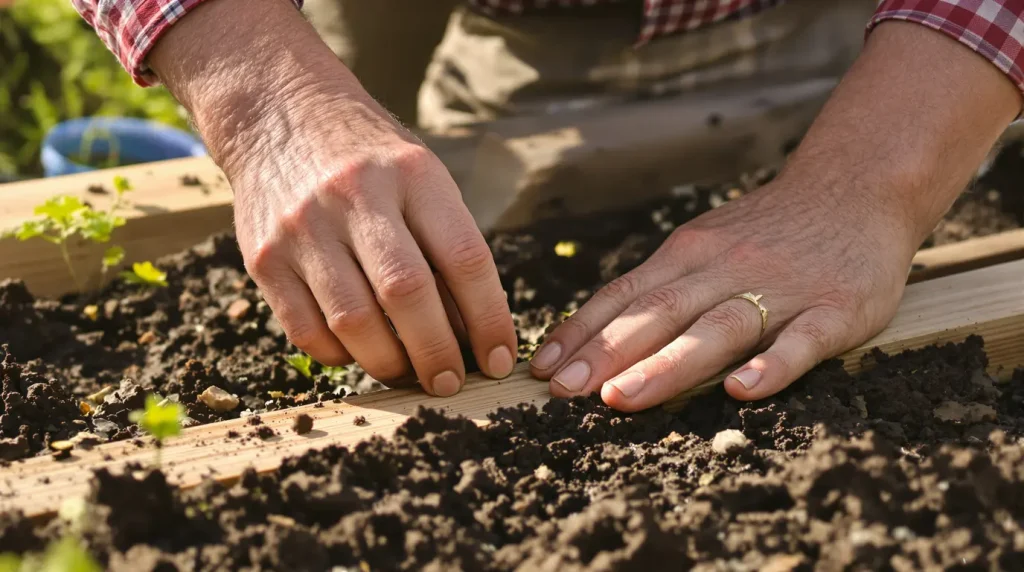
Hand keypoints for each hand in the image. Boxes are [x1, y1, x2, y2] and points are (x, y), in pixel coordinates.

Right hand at [148, 0, 516, 395]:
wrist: (278, 113)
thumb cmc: (370, 159)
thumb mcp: (421, 177)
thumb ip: (445, 245)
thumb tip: (472, 334)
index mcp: (413, 174)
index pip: (465, 258)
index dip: (490, 319)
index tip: (500, 359)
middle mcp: (356, 196)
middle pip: (407, 294)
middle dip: (438, 353)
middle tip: (452, 382)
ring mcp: (303, 227)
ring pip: (353, 321)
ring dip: (389, 363)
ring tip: (408, 373)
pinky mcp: (264, 257)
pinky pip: (306, 330)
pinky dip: (339, 356)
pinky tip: (358, 353)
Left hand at [531, 21, 1019, 410]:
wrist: (857, 188)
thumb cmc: (767, 231)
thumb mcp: (704, 244)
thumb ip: (657, 289)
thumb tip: (589, 335)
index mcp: (688, 255)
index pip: (624, 296)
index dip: (581, 332)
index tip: (541, 369)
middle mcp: (725, 269)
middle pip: (659, 313)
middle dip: (606, 353)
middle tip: (563, 392)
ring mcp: (780, 289)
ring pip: (718, 328)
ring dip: (667, 364)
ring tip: (623, 397)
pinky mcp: (835, 309)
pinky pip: (802, 340)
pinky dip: (773, 365)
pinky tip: (743, 390)